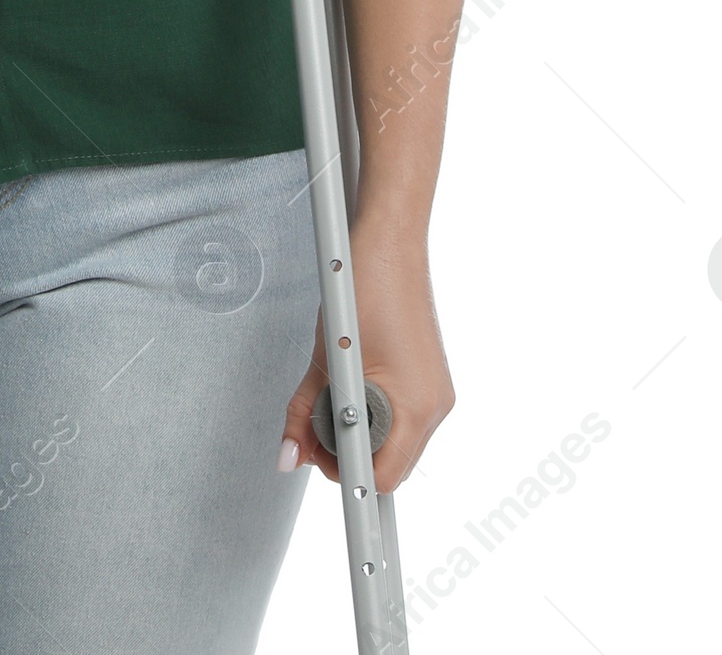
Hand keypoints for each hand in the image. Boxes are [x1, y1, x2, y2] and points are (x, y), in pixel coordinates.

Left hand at [280, 216, 453, 495]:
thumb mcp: (324, 358)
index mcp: (415, 408)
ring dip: (357, 428)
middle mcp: (433, 407)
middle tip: (315, 419)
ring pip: (392, 440)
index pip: (383, 479)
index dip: (346, 476)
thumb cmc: (362, 288)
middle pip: (388, 464)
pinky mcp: (427, 379)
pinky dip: (371, 408)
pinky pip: (399, 414)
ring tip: (333, 390)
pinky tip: (353, 380)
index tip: (318, 462)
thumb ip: (303, 413)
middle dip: (346, 451)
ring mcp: (434, 392)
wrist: (389, 242)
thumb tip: (288, 456)